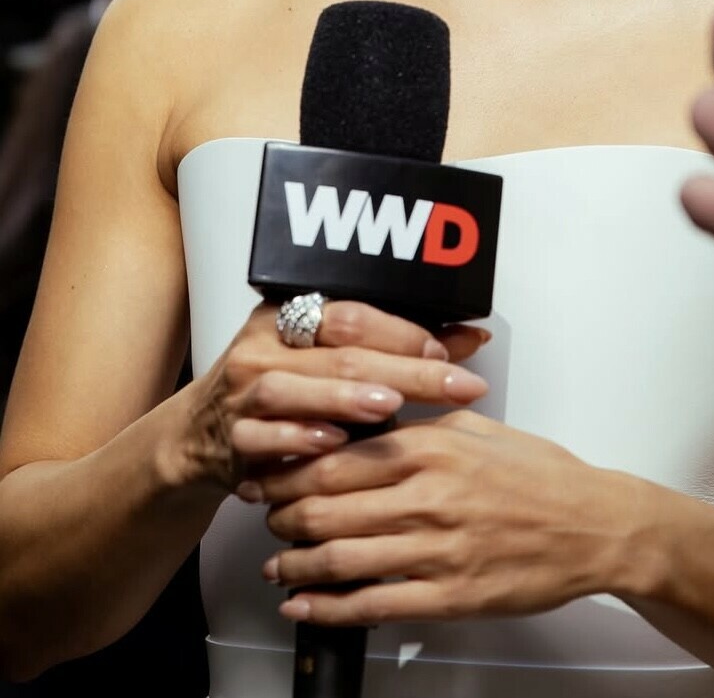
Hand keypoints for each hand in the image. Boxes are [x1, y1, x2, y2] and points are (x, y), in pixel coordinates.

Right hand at [179, 301, 488, 492]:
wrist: (200, 437)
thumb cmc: (284, 394)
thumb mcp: (331, 365)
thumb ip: (392, 353)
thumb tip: (470, 339)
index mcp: (290, 314)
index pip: (354, 313)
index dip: (405, 331)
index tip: (451, 351)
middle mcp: (263, 344)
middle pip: (340, 350)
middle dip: (405, 368)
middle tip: (455, 383)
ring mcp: (242, 389)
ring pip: (293, 386)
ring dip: (343, 397)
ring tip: (391, 405)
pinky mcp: (229, 435)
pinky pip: (261, 434)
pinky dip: (298, 438)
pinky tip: (332, 443)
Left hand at [244, 412, 627, 625]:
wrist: (595, 525)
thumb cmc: (541, 475)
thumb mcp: (477, 428)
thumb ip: (421, 425)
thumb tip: (369, 423)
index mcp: (431, 447)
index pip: (336, 456)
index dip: (290, 469)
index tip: (269, 473)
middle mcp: (427, 495)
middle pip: (326, 507)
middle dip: (282, 516)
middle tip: (266, 517)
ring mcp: (437, 549)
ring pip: (340, 558)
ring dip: (295, 563)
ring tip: (276, 562)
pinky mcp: (449, 596)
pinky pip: (373, 605)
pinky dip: (327, 607)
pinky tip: (303, 604)